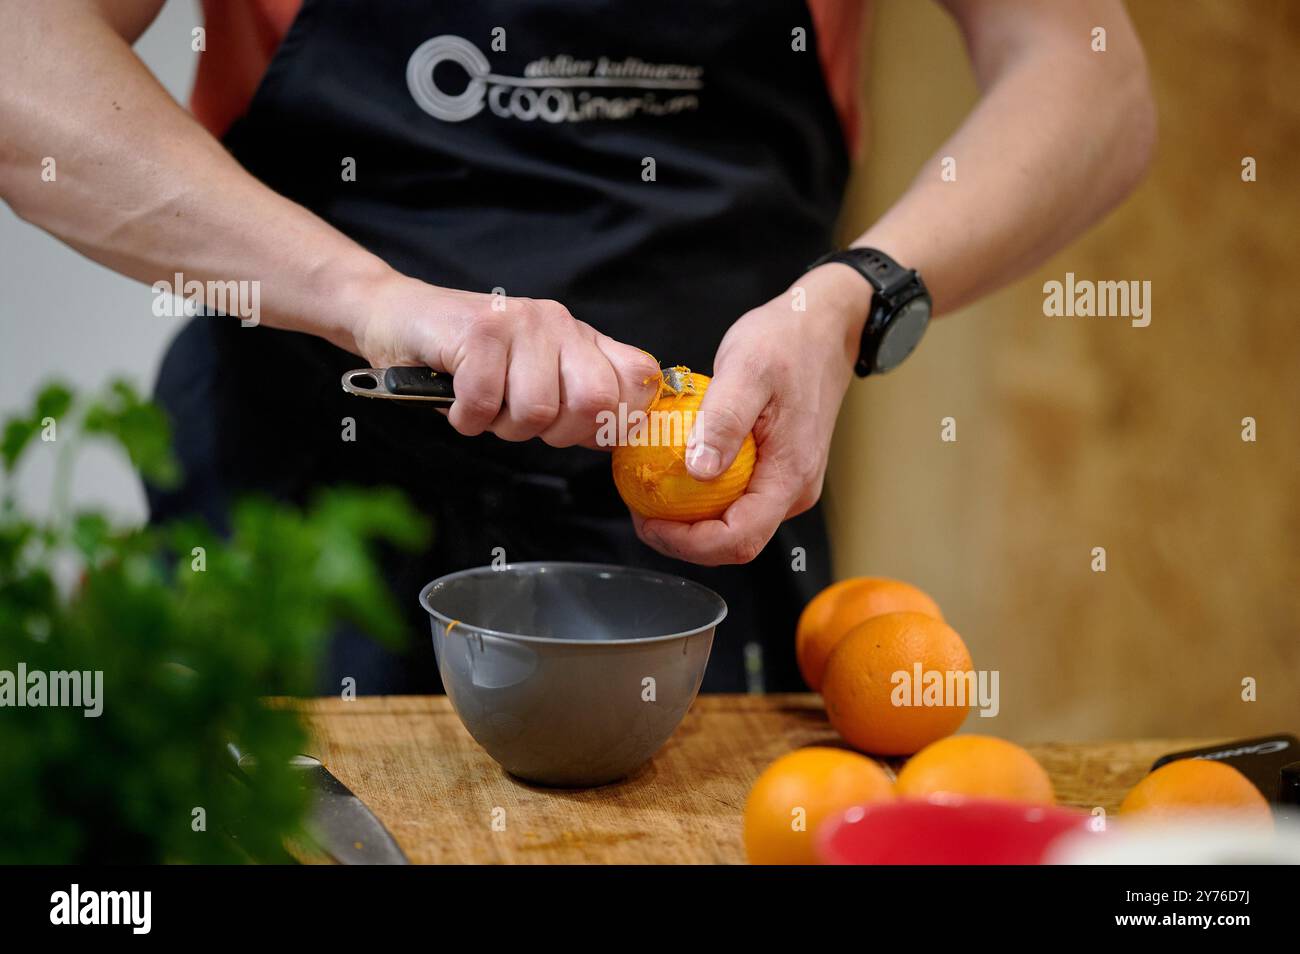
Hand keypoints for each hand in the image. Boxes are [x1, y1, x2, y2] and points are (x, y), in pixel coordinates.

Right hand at [351, 273, 658, 447]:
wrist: (398, 318)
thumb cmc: (467, 362)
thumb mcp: (534, 377)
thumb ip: (578, 400)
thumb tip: (614, 435)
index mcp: (581, 337)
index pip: (639, 378)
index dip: (618, 420)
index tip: (581, 433)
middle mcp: (558, 323)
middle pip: (594, 403)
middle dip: (556, 433)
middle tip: (520, 421)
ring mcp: (520, 322)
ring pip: (536, 410)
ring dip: (501, 426)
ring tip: (483, 404)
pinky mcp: (479, 331)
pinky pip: (485, 403)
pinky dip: (466, 417)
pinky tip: (456, 400)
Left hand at [631, 265, 872, 564]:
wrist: (823, 327)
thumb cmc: (786, 341)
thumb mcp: (748, 368)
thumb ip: (724, 421)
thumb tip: (697, 473)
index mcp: (790, 475)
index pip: (739, 539)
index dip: (688, 543)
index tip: (646, 520)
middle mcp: (793, 491)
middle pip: (735, 543)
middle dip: (682, 539)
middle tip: (639, 509)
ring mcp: (786, 484)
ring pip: (735, 527)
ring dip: (690, 522)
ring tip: (649, 493)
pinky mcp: (777, 472)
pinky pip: (737, 501)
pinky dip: (701, 500)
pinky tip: (673, 475)